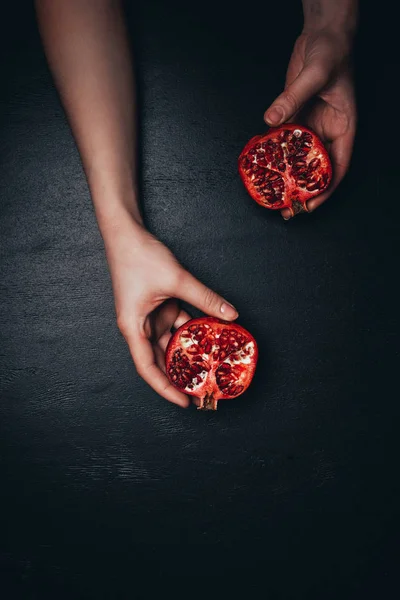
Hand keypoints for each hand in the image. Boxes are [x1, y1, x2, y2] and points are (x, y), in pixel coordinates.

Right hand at [103, 218, 237, 407]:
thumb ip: (205, 298)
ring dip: (190, 353)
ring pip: (172, 342)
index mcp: (134, 328)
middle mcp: (140, 327)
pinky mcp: (160, 306)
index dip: (166, 389)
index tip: (185, 402)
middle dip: (180, 377)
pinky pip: (178, 323)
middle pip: (160, 360)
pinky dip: (193, 330)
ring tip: (211, 367)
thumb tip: (231, 315)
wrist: (126, 233)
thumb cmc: (139, 257)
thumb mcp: (176, 280)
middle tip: (203, 390)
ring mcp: (150, 317)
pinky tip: (211, 336)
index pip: (148, 368)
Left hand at [264, 30, 356, 218]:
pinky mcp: (295, 118)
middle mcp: (327, 131)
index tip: (310, 204)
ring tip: (275, 196)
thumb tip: (271, 118)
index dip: (325, 189)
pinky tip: (265, 168)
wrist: (321, 35)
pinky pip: (285, 142)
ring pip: (300, 159)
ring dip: (288, 178)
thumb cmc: (331, 52)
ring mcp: (311, 126)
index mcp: (344, 127)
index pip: (337, 166)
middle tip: (288, 209)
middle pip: (317, 169)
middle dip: (304, 191)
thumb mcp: (315, 74)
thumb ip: (292, 97)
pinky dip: (276, 156)